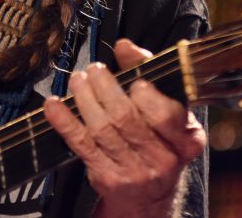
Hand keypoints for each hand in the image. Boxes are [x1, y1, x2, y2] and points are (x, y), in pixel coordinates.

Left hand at [43, 38, 205, 217]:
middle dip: (106, 89)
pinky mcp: (108, 178)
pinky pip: (82, 145)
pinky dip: (65, 122)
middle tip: (95, 70)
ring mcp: (134, 172)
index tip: (134, 81)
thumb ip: (148, 74)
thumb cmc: (159, 141)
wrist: (150, 195)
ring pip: (102, 130)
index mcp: (186, 140)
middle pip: (127, 119)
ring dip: (84, 99)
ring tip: (78, 80)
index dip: (147, 96)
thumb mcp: (168, 111)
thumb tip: (125, 46)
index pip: (166, 115)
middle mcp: (163, 159)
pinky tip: (54, 105)